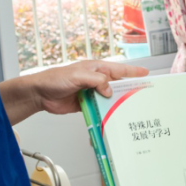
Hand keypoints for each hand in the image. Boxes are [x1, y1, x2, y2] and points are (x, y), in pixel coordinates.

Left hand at [27, 60, 148, 114]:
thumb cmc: (55, 79)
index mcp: (95, 69)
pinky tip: (111, 117)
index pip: (118, 69)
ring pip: (108, 98)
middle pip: (116, 84)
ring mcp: (90, 92)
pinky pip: (99, 108)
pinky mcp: (85, 104)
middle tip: (142, 94)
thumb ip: (96, 81)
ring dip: (116, 103)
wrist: (40, 93)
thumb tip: (109, 90)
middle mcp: (95, 79)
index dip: (132, 71)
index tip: (145, 73)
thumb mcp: (78, 76)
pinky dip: (105, 112)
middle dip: (128, 89)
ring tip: (129, 109)